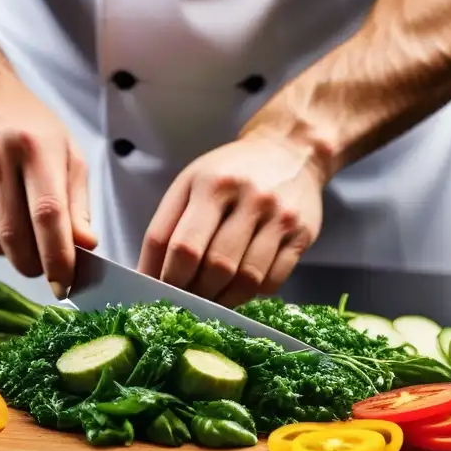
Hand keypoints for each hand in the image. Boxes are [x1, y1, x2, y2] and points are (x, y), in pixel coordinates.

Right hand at [0, 72, 96, 298]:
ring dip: (12, 252)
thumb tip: (86, 246)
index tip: (68, 283)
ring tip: (24, 230)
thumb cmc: (29, 127)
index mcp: (33, 145)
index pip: (47, 214)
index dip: (58, 256)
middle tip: (47, 267)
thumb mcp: (67, 154)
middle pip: (14, 236)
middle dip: (34, 264)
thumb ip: (78, 203)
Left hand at [138, 125, 326, 306]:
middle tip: (184, 299)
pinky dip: (250, 293)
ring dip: (222, 299)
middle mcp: (249, 198)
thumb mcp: (191, 182)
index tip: (157, 291)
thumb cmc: (229, 172)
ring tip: (209, 299)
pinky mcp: (302, 234)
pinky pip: (272, 281)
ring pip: (245, 279)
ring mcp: (280, 217)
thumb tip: (148, 276)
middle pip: (215, 266)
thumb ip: (167, 225)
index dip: (165, 277)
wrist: (290, 150)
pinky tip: (238, 287)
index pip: (182, 246)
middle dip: (194, 292)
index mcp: (212, 184)